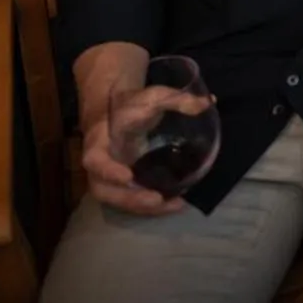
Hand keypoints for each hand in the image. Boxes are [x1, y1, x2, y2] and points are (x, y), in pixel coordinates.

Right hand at [82, 84, 207, 216]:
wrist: (116, 110)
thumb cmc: (133, 104)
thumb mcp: (152, 96)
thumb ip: (176, 99)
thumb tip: (208, 103)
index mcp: (98, 140)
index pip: (94, 159)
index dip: (108, 171)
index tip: (128, 177)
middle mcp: (100, 163)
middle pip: (103, 189)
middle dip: (129, 199)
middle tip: (157, 200)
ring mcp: (108, 175)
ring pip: (116, 198)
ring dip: (142, 206)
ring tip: (174, 205)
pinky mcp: (121, 182)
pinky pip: (129, 197)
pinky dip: (148, 205)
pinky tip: (174, 203)